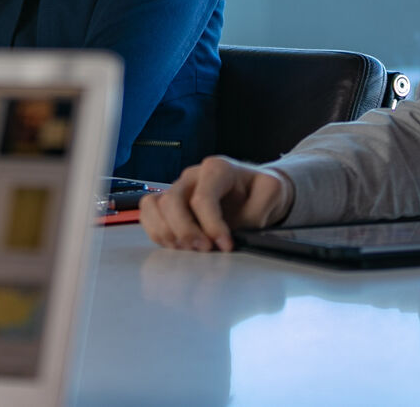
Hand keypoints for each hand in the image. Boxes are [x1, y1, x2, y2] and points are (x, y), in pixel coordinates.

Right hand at [139, 156, 293, 251]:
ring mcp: (178, 188)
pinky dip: (156, 231)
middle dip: (185, 231)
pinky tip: (175, 245)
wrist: (252, 191)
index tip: (225, 245)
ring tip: (187, 250)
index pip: (203, 197)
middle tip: (204, 250)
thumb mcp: (271, 193)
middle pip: (172, 201)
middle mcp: (192, 175)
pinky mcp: (169, 203)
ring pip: (154, 205)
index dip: (212, 225)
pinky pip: (148, 213)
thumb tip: (237, 229)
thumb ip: (258, 210)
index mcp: (217, 168)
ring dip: (167, 232)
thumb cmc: (258, 189)